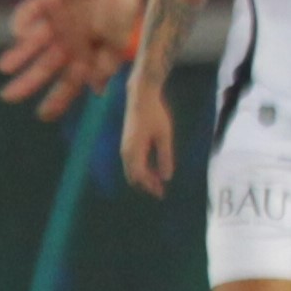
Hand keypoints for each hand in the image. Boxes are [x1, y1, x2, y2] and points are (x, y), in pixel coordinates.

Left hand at [0, 0, 154, 119]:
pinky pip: (30, 11)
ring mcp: (59, 19)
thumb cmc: (126, 2)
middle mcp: (72, 39)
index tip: (42, 115)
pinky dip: (21, 22)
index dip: (57, 99)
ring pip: (33, 43)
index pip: (70, 82)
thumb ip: (104, 64)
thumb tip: (95, 91)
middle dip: (28, 82)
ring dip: (18, 56)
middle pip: (46, 67)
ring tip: (3, 68)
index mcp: (90, 52)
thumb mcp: (119, 40)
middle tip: (7, 97)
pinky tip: (18, 33)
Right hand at [118, 78, 175, 195]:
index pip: (140, 176)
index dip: (150, 186)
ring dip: (144, 177)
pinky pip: (132, 162)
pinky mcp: (127, 142)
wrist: (141, 96)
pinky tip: (153, 168)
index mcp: (134, 150)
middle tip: (160, 192)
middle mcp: (125, 151)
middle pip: (133, 175)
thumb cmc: (155, 114)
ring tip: (158, 182)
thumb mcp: (164, 136)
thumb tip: (166, 177)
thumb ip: (165, 156)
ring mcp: (124, 146)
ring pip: (131, 169)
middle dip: (146, 185)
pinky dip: (141, 169)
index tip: (161, 193)